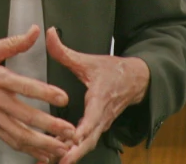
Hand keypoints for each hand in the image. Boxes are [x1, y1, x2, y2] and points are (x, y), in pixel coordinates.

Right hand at [0, 25, 76, 160]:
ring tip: (60, 148)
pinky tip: (41, 154)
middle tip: (69, 131)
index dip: (45, 93)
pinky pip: (10, 141)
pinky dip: (27, 149)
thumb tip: (33, 32)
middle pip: (25, 116)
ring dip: (42, 144)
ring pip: (19, 134)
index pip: (24, 86)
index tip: (62, 98)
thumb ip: (14, 42)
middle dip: (50, 126)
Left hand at [42, 27, 149, 163]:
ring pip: (87, 145)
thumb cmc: (112, 71)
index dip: (84, 127)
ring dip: (72, 155)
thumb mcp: (88, 60)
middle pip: (89, 139)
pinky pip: (86, 144)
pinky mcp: (98, 129)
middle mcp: (102, 116)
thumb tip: (49, 33)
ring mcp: (101, 125)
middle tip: (59, 161)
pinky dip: (73, 152)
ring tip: (53, 163)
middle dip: (75, 152)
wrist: (136, 81)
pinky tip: (56, 158)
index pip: (93, 116)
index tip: (74, 137)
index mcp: (100, 99)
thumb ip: (65, 51)